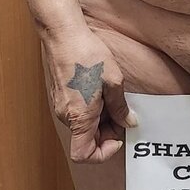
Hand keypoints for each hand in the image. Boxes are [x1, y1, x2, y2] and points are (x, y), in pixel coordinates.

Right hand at [41, 23, 138, 163]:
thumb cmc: (86, 54)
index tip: (118, 136)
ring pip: (83, 125)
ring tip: (112, 95)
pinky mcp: (60, 95)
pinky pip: (77, 112)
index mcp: (79, 117)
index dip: (103, 153)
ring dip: (100, 118)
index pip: (84, 155)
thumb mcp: (112, 80)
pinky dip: (91, 108)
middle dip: (107, 131)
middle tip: (122, 112)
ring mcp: (61, 105)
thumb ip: (120, 106)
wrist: (63, 34)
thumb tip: (128, 122)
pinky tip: (101, 88)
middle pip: (86, 140)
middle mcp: (66, 116)